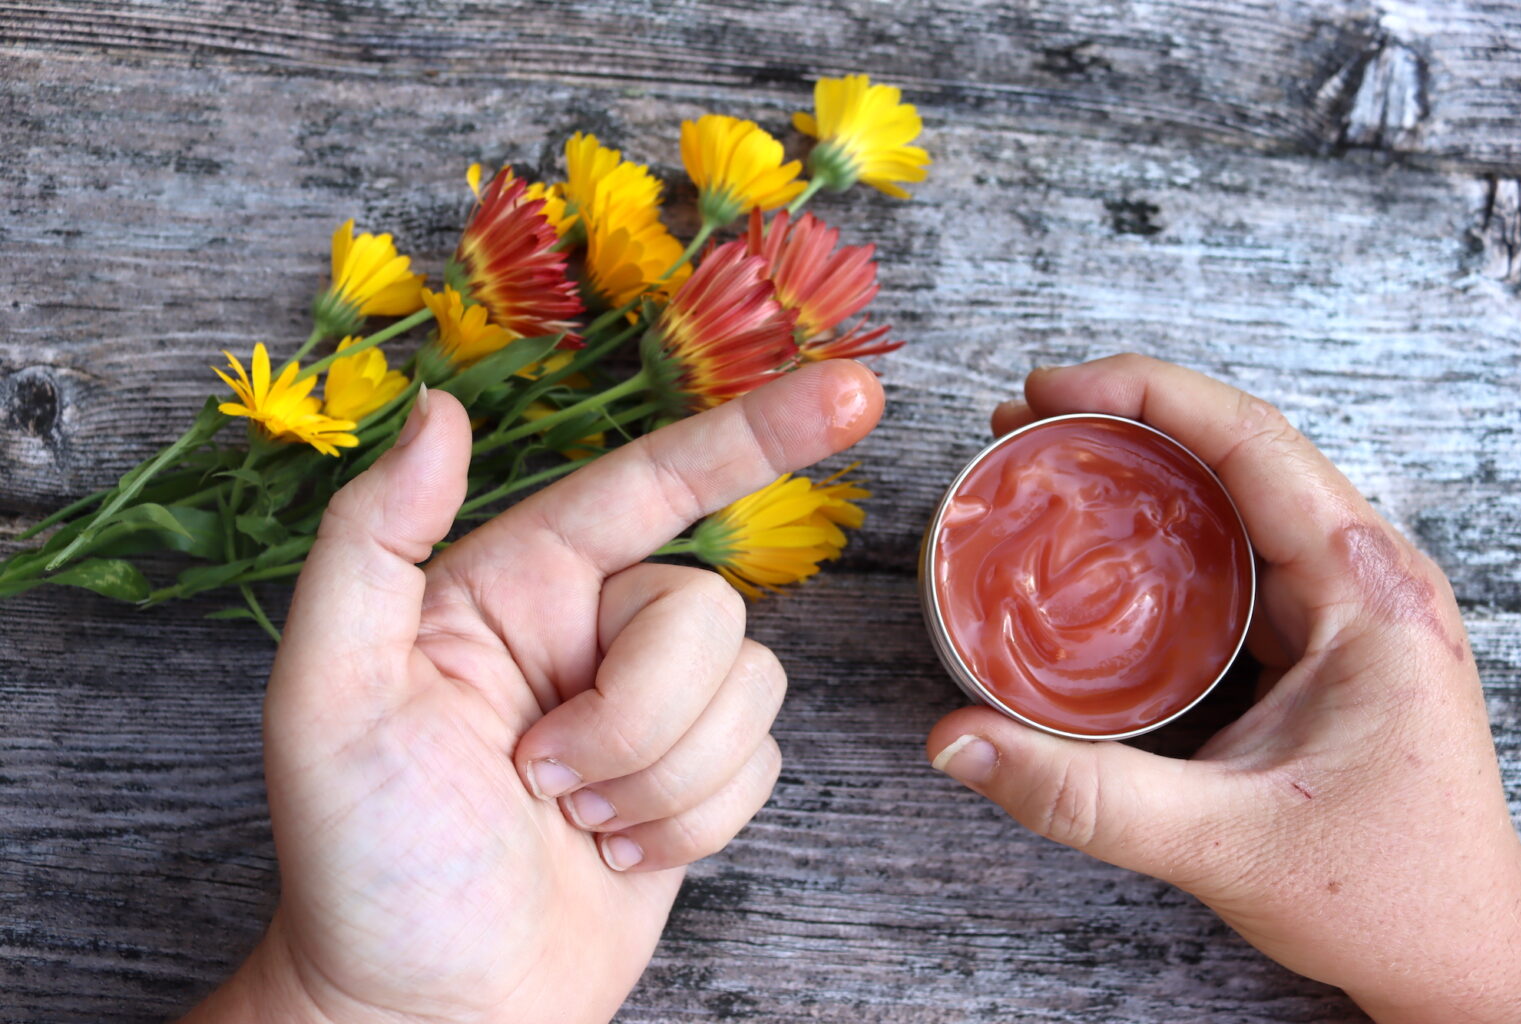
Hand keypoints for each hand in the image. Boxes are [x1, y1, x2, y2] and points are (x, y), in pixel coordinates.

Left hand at [184, 361, 883, 1023]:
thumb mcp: (328, 694)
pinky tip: (614, 851)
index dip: (755, 432)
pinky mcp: (695, 776)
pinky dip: (692, 822)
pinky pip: (764, 764)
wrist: (430, 1007)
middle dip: (639, 715)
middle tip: (540, 778)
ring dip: (662, 780)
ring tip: (571, 820)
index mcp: (515, 582)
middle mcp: (592, 629)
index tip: (851, 393)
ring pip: (751, 690)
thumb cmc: (365, 860)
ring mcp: (650, 705)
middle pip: (710, 613)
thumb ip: (371, 540)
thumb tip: (441, 410)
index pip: (653, 481)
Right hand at [927, 355, 1520, 1022]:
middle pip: (1239, 447)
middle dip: (1125, 416)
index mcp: (1369, 594)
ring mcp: (1350, 601)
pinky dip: (1161, 524)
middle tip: (1020, 424)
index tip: (1047, 390)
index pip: (1252, 444)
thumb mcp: (1223, 841)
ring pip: (1237, 492)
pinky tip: (1100, 536)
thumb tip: (956, 740)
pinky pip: (1236, 546)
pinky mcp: (1324, 633)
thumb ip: (1082, 796)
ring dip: (1142, 464)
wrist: (1459, 950)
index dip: (1145, 394)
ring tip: (1046, 461)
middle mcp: (1368, 576)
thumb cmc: (1384, 895)